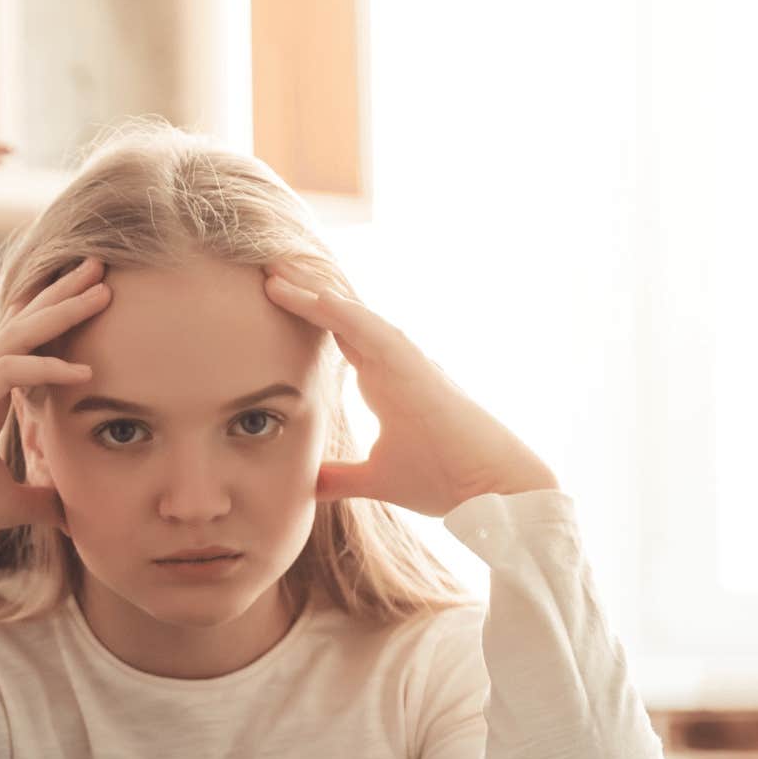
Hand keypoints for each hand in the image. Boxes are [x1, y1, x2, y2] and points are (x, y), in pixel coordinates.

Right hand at [0, 259, 110, 540]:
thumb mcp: (13, 502)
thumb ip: (41, 498)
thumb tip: (72, 509)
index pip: (27, 343)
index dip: (58, 318)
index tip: (94, 297)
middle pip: (24, 324)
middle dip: (62, 295)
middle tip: (99, 268)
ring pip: (18, 336)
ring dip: (60, 311)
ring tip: (99, 292)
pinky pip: (9, 371)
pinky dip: (46, 368)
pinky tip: (82, 372)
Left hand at [263, 266, 558, 515]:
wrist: (492, 492)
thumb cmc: (444, 479)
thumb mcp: (377, 478)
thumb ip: (341, 476)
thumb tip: (307, 483)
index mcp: (383, 379)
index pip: (337, 335)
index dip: (306, 313)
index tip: (270, 294)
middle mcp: (393, 362)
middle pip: (341, 315)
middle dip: (304, 290)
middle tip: (265, 266)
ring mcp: (406, 361)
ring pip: (353, 315)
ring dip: (315, 292)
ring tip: (276, 271)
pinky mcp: (417, 370)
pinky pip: (376, 333)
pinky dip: (346, 314)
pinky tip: (316, 296)